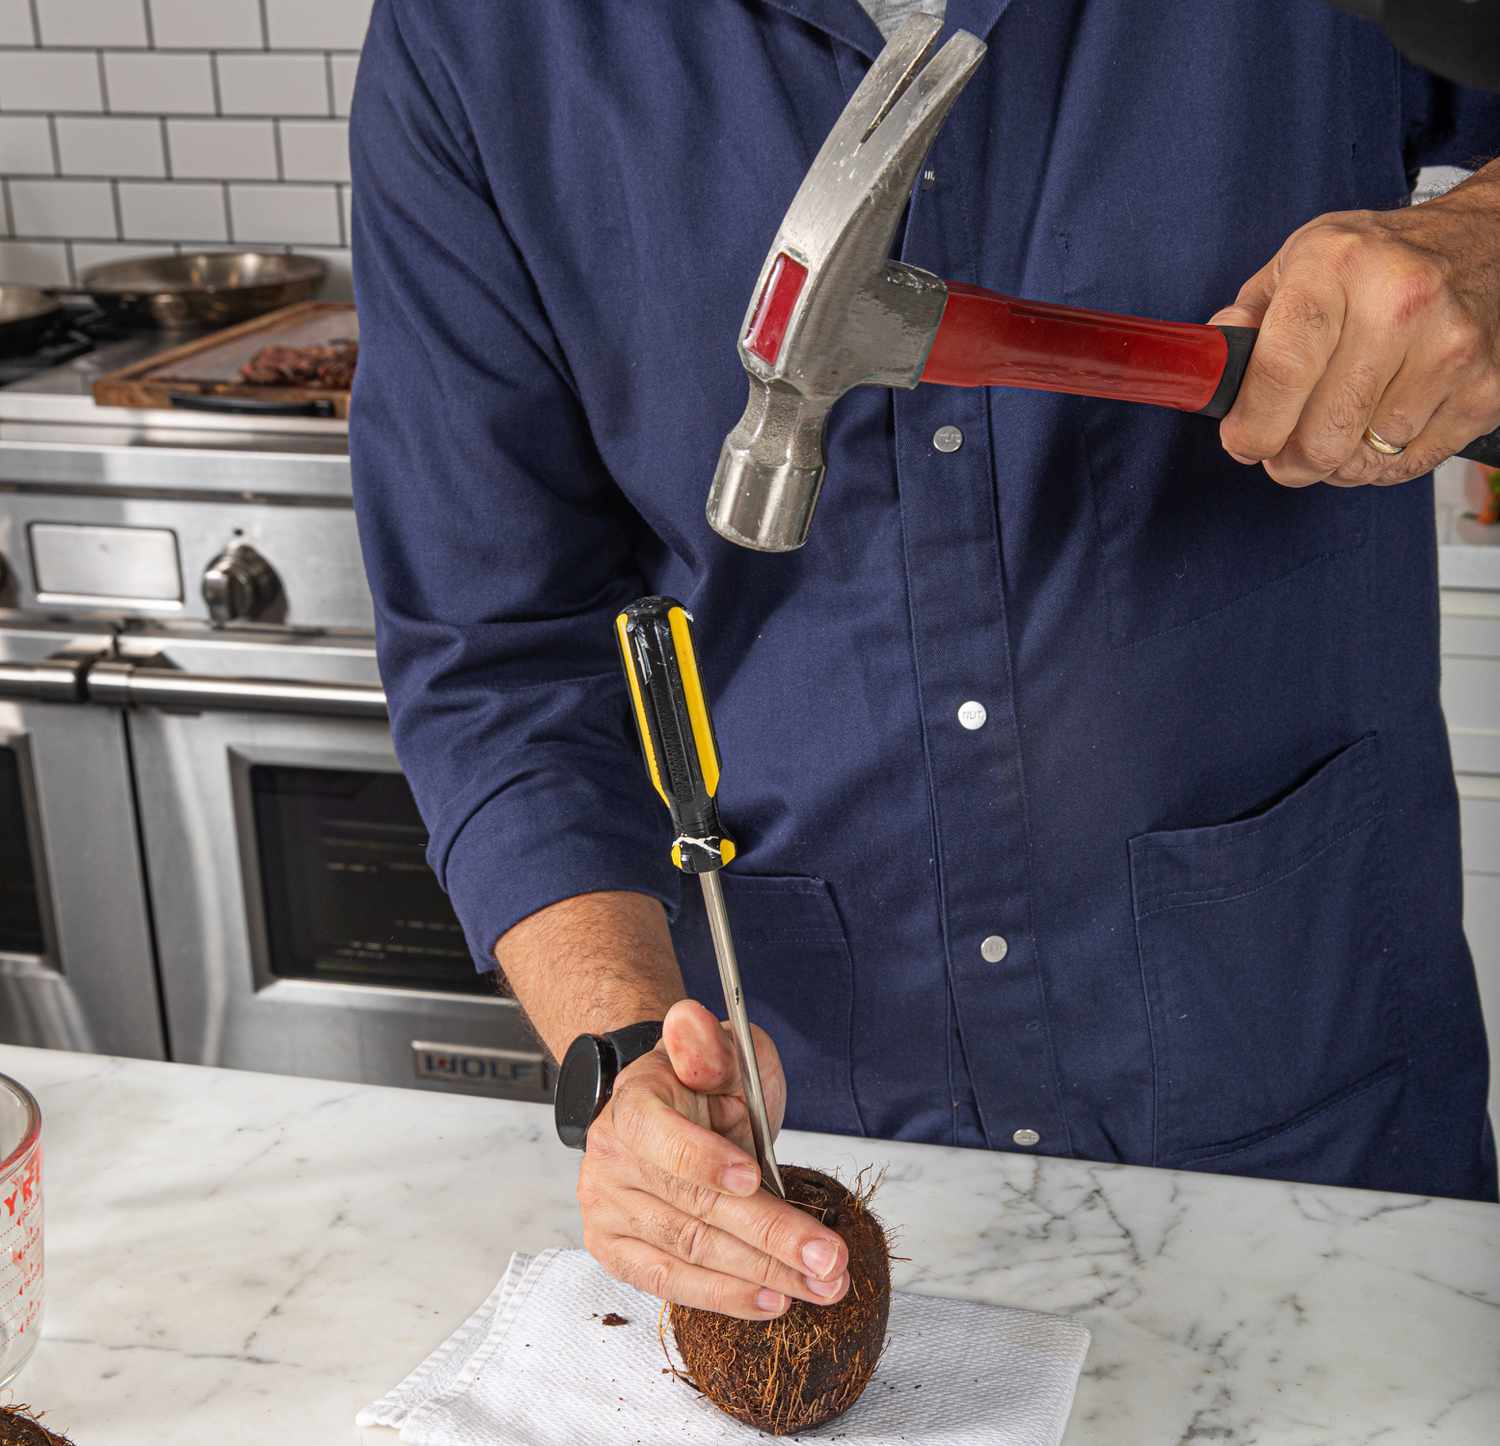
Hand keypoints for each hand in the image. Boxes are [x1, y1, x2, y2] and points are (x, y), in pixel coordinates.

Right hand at [577, 998, 849, 1319]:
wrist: (675, 1111)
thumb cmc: (707, 1083)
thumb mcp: (725, 1048)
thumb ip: (710, 1043)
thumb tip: (690, 1024)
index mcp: (636, 1099)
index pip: (660, 1134)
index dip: (704, 1159)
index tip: (755, 1178)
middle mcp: (612, 1156)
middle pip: (693, 1206)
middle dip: (770, 1234)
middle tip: (829, 1257)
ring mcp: (609, 1207)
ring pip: (691, 1250)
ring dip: (764, 1273)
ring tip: (823, 1284)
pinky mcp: (617, 1249)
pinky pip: (669, 1281)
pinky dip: (724, 1295)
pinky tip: (770, 1299)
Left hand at [1210, 166, 1499, 486]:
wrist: (1486, 243)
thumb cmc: (1376, 262)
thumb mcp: (1299, 263)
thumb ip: (1245, 321)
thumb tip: (1212, 374)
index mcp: (1337, 265)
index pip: (1280, 373)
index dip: (1251, 427)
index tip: (1243, 441)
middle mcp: (1401, 302)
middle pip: (1320, 437)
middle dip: (1287, 458)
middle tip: (1283, 444)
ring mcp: (1450, 349)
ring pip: (1360, 461)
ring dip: (1334, 460)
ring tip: (1336, 423)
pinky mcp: (1484, 391)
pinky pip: (1404, 466)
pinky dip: (1377, 462)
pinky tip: (1377, 422)